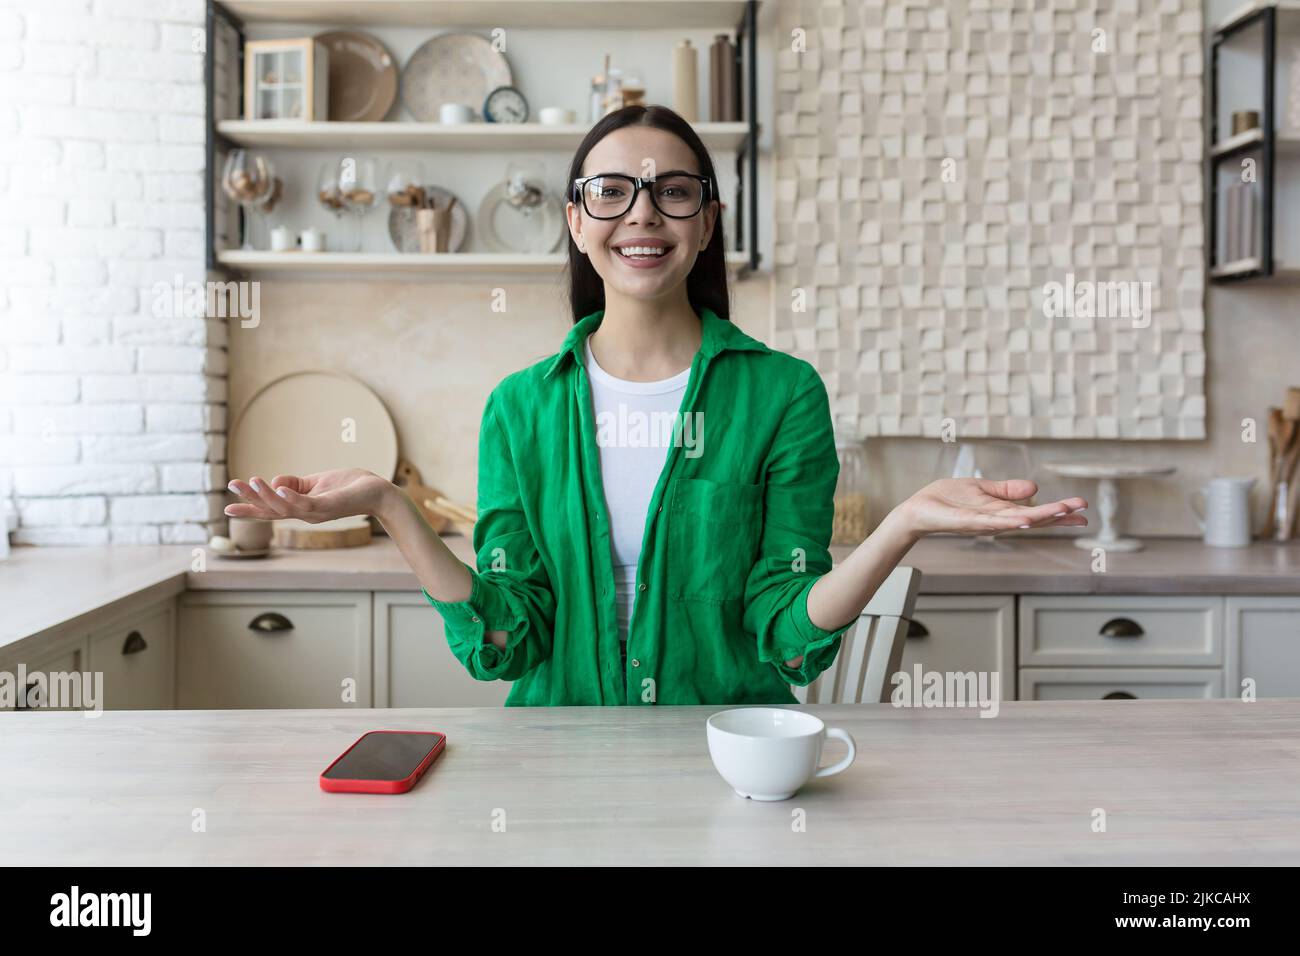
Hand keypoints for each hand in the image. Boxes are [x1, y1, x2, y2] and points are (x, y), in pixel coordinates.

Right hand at [224, 468, 392, 522]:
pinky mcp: (329, 506)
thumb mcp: (316, 482)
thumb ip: (295, 484)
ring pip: (285, 507)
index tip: (227, 509)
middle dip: (251, 499)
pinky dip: (291, 496)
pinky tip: (278, 487)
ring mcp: (316, 512)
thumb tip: (273, 482)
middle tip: (232, 485)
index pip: (270, 510)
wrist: (378, 492)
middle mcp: (305, 514)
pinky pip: (306, 503)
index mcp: (300, 508)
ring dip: (267, 494)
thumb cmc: (349, 487)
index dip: (250, 508)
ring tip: (252, 481)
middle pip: (272, 509)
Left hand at [897, 478, 1086, 538]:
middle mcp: (997, 520)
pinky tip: (1023, 520)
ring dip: (1039, 518)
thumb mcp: (982, 488)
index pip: (1036, 513)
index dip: (1058, 512)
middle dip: (1057, 516)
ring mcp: (983, 523)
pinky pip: (990, 522)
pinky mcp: (967, 521)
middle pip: (1033, 520)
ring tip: (1062, 512)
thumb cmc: (946, 500)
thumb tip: (1035, 488)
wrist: (918, 509)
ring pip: (1016, 521)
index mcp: (1002, 512)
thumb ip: (1007, 490)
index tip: (1081, 509)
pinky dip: (1007, 521)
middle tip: (1083, 513)